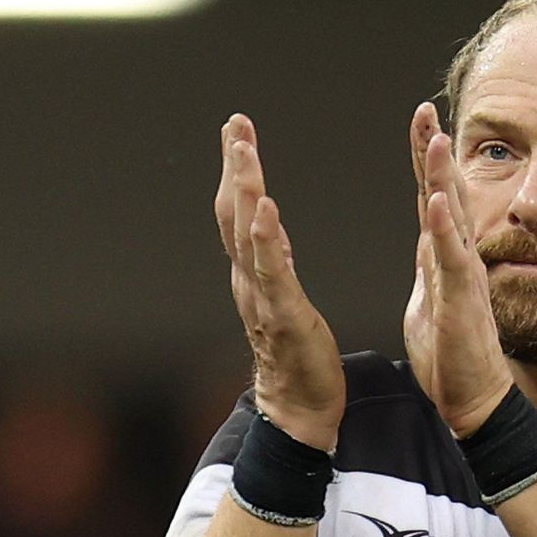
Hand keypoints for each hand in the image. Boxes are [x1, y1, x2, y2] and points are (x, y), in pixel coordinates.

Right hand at [214, 114, 344, 451]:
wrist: (301, 411)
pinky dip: (265, 241)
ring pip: (247, 236)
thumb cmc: (299, 357)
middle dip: (235, 167)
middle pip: (235, 214)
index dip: (238, 170)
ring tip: (245, 152)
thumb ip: (275, 262)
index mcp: (255, 274)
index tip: (238, 130)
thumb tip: (268, 226)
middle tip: (235, 125)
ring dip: (246, 191)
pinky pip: (271, 273)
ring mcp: (263, 299)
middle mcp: (250, 281)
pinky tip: (266, 210)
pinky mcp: (282, 318)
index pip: (241, 213)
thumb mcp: (286, 298)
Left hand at [403, 102, 512, 437]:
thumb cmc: (452, 355)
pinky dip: (445, 228)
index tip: (422, 121)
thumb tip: (428, 239)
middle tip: (427, 111)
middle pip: (447, 194)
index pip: (435, 197)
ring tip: (436, 139)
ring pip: (454, 219)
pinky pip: (454, 260)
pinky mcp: (462, 304)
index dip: (428, 159)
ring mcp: (463, 279)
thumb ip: (434, 264)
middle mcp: (459, 259)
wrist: (474, 400)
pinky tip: (438, 200)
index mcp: (446, 257)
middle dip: (436, 152)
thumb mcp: (433, 297)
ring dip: (445, 178)